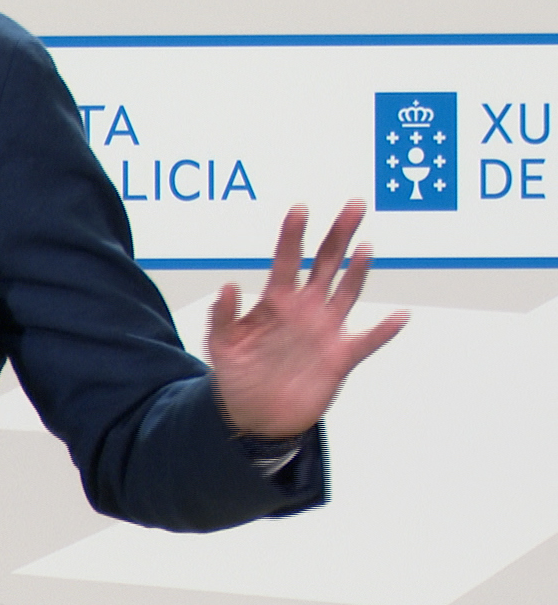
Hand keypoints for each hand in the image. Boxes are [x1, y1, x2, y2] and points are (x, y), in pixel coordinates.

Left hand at [207, 200, 406, 438]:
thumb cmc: (236, 374)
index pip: (286, 259)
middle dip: (339, 234)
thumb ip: (222, 315)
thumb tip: (229, 284)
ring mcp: (324, 331)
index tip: (301, 207)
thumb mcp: (220, 344)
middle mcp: (304, 310)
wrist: (255, 414)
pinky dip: (383, 330)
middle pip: (325, 263)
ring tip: (367, 246)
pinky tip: (399, 316)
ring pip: (347, 292)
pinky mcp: (340, 358)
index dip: (293, 234)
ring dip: (358, 271)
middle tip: (354, 205)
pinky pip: (367, 341)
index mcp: (275, 302)